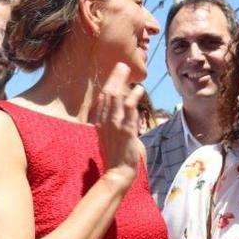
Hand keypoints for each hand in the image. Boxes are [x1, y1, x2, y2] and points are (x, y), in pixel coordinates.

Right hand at [92, 62, 143, 184]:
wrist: (117, 174)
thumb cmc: (115, 158)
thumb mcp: (110, 138)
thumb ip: (114, 126)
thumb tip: (120, 118)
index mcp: (99, 124)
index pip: (102, 100)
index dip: (108, 84)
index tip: (114, 73)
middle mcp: (104, 122)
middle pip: (107, 94)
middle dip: (114, 77)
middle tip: (121, 64)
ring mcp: (114, 126)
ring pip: (115, 98)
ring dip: (121, 81)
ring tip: (126, 69)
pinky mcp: (125, 131)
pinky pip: (128, 111)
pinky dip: (133, 98)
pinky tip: (139, 89)